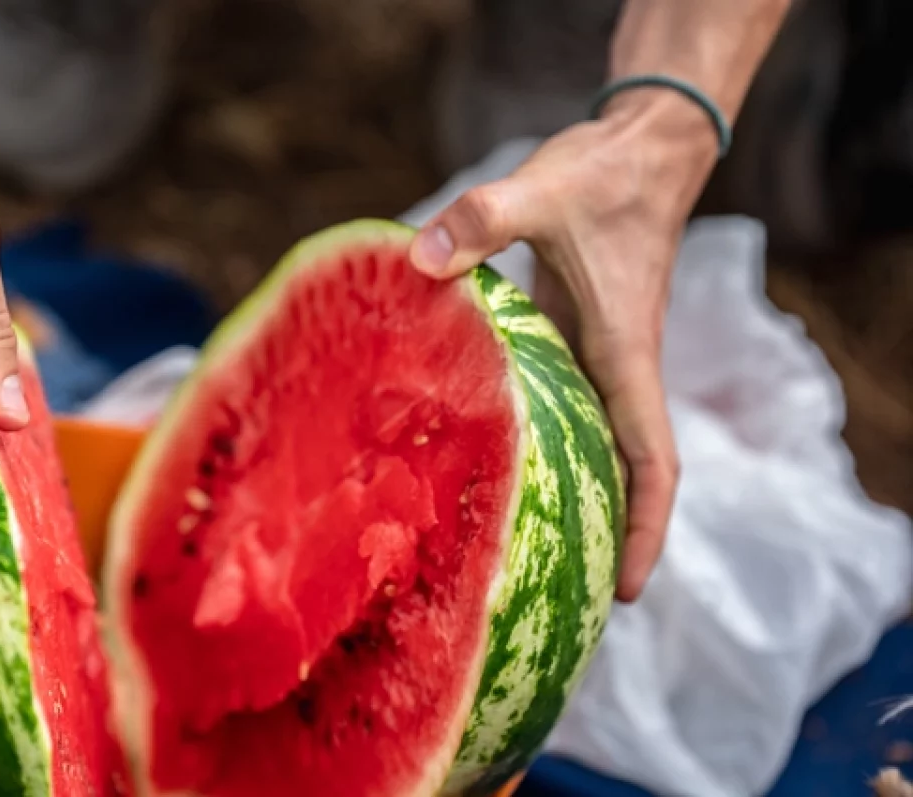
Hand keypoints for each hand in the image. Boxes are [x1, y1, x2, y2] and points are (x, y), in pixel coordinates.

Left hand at [410, 92, 719, 600]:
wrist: (644, 147)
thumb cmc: (607, 174)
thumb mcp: (543, 191)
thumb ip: (483, 220)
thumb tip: (420, 258)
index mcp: (623, 354)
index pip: (654, 460)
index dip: (649, 528)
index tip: (632, 590)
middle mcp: (615, 368)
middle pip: (623, 472)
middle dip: (606, 535)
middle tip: (559, 596)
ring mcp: (596, 356)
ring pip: (592, 444)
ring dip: (574, 495)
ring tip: (522, 551)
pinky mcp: (573, 336)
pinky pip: (563, 405)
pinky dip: (541, 440)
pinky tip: (492, 454)